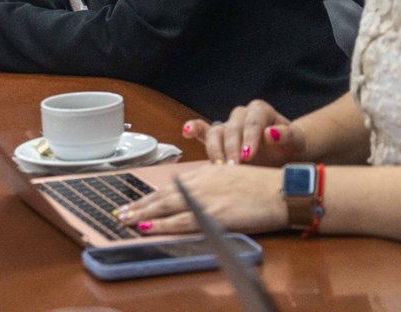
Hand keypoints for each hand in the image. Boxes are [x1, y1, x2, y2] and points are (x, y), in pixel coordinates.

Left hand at [117, 164, 286, 235]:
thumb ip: (212, 185)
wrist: (281, 191)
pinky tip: (148, 228)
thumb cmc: (262, 186)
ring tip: (125, 219)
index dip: (151, 196)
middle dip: (138, 205)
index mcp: (206, 174)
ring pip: (166, 206)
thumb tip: (195, 196)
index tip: (135, 202)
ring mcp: (206, 198)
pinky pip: (181, 221)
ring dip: (142, 213)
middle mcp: (201, 183)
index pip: (171, 186)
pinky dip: (162, 225)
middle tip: (119, 212)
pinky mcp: (213, 214)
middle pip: (163, 195)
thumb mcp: (232, 178)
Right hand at [184, 99, 306, 165]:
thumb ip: (287, 135)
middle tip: (234, 166)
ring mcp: (228, 126)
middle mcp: (242, 115)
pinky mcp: (219, 138)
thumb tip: (271, 133)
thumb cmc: (291, 146)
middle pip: (233, 127)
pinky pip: (203, 130)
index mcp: (261, 110)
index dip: (249, 137)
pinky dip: (193, 129)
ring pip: (216, 131)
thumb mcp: (296, 142)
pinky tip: (186, 132)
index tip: (248, 155)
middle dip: (232, 147)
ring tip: (219, 166)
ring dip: (216, 149)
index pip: (253, 121)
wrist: (286, 153)